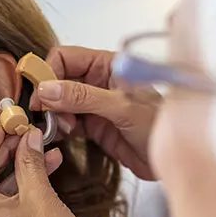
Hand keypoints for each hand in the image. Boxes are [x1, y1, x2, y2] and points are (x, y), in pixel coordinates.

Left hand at [0, 124, 101, 216]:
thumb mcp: (42, 197)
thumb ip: (30, 162)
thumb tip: (28, 138)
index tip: (5, 131)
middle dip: (0, 153)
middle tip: (26, 137)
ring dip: (13, 171)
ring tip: (43, 154)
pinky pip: (1, 212)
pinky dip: (18, 192)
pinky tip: (45, 178)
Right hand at [29, 46, 158, 179]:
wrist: (174, 159)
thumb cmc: (159, 125)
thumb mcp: (121, 107)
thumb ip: (83, 97)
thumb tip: (47, 89)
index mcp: (108, 64)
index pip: (65, 57)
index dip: (49, 72)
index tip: (41, 94)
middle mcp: (98, 80)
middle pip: (58, 78)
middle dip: (49, 95)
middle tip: (48, 115)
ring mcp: (94, 103)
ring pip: (59, 101)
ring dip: (54, 113)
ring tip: (61, 128)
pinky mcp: (93, 125)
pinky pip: (66, 120)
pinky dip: (59, 127)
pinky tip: (61, 134)